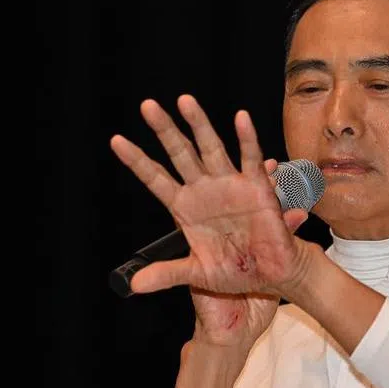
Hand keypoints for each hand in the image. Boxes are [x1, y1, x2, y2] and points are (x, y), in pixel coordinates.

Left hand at [110, 95, 311, 347]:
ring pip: (210, 148)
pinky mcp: (256, 188)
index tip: (116, 140)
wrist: (271, 277)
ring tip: (185, 101)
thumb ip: (167, 274)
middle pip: (179, 153)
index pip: (155, 178)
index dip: (137, 161)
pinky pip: (250, 159)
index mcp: (185, 208)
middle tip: (147, 106)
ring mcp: (229, 185)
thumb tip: (133, 286)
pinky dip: (247, 139)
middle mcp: (205, 190)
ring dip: (198, 124)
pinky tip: (240, 118)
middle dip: (164, 130)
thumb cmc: (236, 271)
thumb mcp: (196, 273)